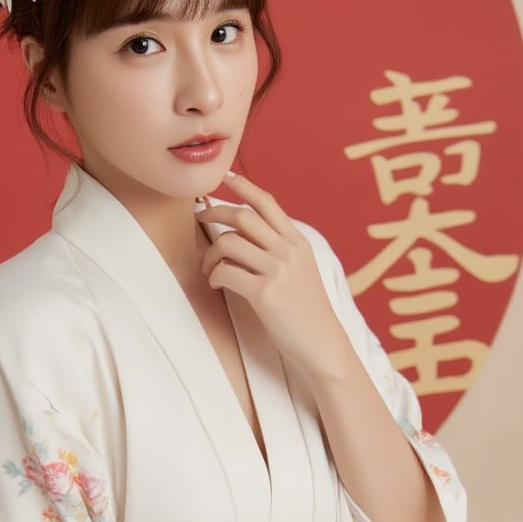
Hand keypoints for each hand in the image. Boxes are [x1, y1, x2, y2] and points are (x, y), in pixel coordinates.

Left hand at [199, 172, 350, 381]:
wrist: (323, 344)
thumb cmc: (306, 312)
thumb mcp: (301, 271)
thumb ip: (280, 250)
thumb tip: (245, 236)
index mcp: (297, 242)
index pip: (267, 202)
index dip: (243, 185)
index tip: (225, 176)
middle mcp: (288, 250)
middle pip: (242, 216)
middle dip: (213, 213)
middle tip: (199, 218)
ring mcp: (277, 271)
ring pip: (228, 243)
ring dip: (210, 254)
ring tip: (210, 269)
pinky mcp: (265, 293)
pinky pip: (225, 272)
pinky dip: (213, 276)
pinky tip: (216, 285)